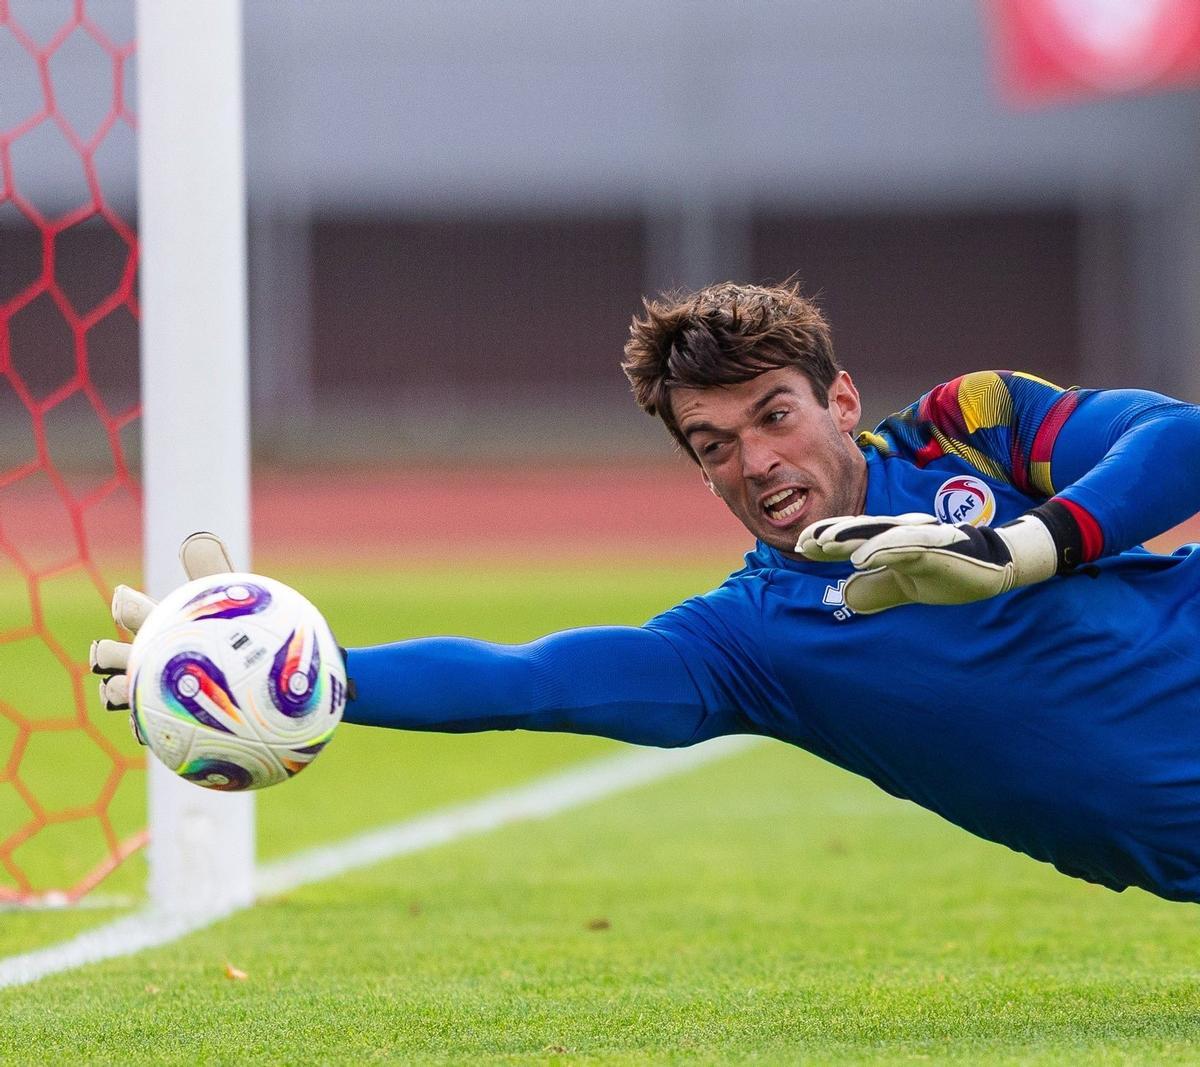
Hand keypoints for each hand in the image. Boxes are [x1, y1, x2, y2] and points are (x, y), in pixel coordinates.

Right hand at [89, 532, 236, 740]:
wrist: (256, 689)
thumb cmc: (239, 639)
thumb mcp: (228, 604)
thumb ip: (213, 573)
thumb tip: (197, 539)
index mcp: (162, 627)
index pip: (137, 612)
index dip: (129, 605)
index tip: (126, 596)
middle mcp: (150, 660)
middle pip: (112, 654)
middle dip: (107, 651)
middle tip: (109, 651)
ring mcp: (150, 692)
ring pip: (117, 692)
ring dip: (114, 689)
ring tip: (125, 686)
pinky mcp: (161, 723)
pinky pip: (142, 727)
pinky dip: (141, 725)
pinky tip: (144, 724)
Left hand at [797, 512, 1056, 614]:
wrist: (998, 568)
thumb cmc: (950, 573)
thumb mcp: (905, 588)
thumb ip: (877, 589)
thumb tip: (847, 594)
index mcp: (892, 543)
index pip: (853, 539)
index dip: (827, 541)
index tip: (801, 546)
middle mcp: (901, 534)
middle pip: (858, 531)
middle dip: (829, 535)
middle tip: (802, 542)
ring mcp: (918, 537)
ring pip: (876, 533)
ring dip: (847, 536)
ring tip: (822, 543)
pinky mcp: (937, 546)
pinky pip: (904, 545)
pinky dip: (880, 549)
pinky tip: (859, 558)